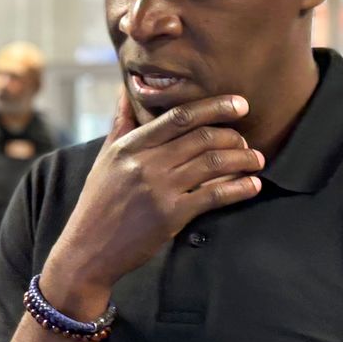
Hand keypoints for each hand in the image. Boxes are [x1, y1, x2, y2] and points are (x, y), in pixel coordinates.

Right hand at [41, 91, 262, 312]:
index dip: (215, 106)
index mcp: (130, 146)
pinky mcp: (171, 215)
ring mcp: (159, 189)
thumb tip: (126, 90)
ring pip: (213, 163)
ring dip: (243, 160)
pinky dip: (240, 188)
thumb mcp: (104, 159)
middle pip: (202, 137)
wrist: (86, 251)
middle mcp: (145, 163)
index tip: (239, 104)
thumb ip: (121, 123)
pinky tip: (253, 186)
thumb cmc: (97, 204)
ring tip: (256, 160)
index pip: (179, 117)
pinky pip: (215, 195)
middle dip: (234, 136)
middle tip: (247, 141)